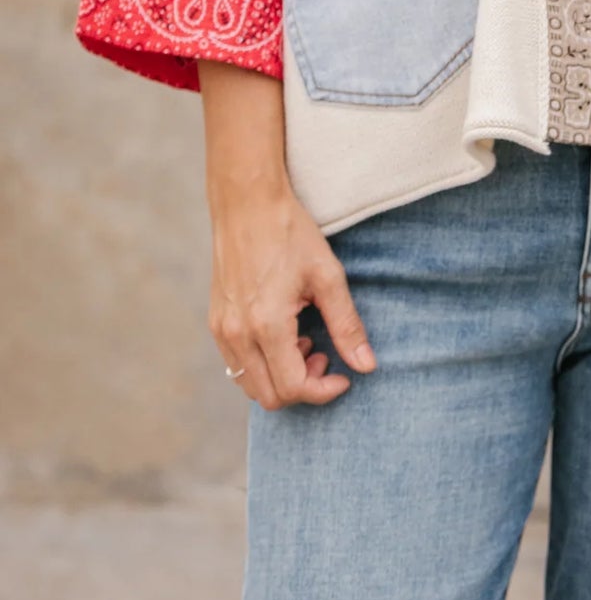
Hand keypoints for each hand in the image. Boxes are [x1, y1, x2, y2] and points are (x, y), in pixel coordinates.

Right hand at [207, 182, 376, 409]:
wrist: (247, 203)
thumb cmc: (290, 233)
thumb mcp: (327, 277)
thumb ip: (347, 326)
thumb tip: (367, 366)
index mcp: (266, 325)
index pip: (294, 387)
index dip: (324, 390)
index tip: (344, 375)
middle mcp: (237, 335)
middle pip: (270, 396)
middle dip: (303, 386)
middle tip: (324, 353)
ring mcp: (222, 330)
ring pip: (250, 385)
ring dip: (281, 376)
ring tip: (305, 340)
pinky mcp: (216, 322)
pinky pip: (237, 365)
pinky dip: (263, 364)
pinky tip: (284, 333)